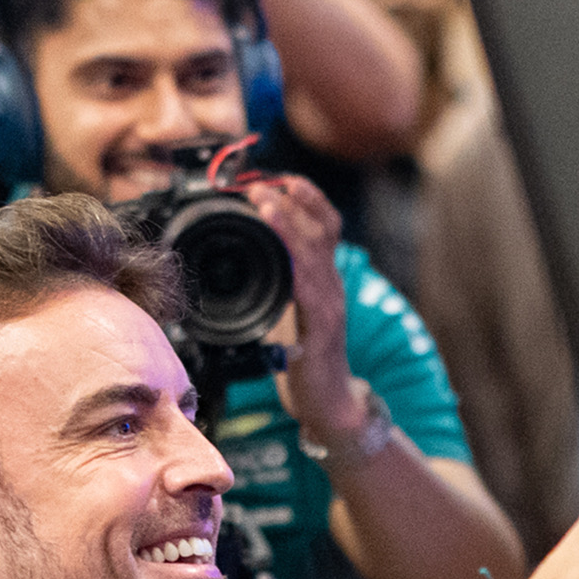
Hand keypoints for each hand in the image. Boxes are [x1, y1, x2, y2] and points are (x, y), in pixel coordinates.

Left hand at [240, 175, 360, 442]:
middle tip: (264, 182)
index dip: (305, 197)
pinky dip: (296, 268)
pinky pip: (310, 292)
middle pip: (323, 229)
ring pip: (316, 254)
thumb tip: (248, 259)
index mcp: (323, 278)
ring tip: (268, 203)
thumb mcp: (288, 311)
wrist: (328, 403)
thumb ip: (277, 285)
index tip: (279, 176)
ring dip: (291, 225)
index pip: (323, 225)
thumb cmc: (304, 359)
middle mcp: (331, 285)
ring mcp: (330, 305)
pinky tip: (282, 256)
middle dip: (295, 199)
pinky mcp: (323, 329)